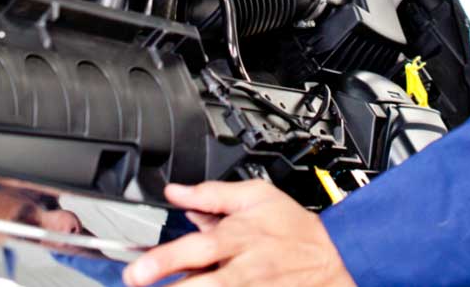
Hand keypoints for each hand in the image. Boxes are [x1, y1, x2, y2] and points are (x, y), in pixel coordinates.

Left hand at [123, 180, 354, 286]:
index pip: (195, 248)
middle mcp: (242, 268)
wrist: (333, 258)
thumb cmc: (292, 227)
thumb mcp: (256, 196)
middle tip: (138, 285)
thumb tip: (175, 192)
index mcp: (238, 236)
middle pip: (202, 284)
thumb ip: (211, 194)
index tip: (136, 271)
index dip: (164, 261)